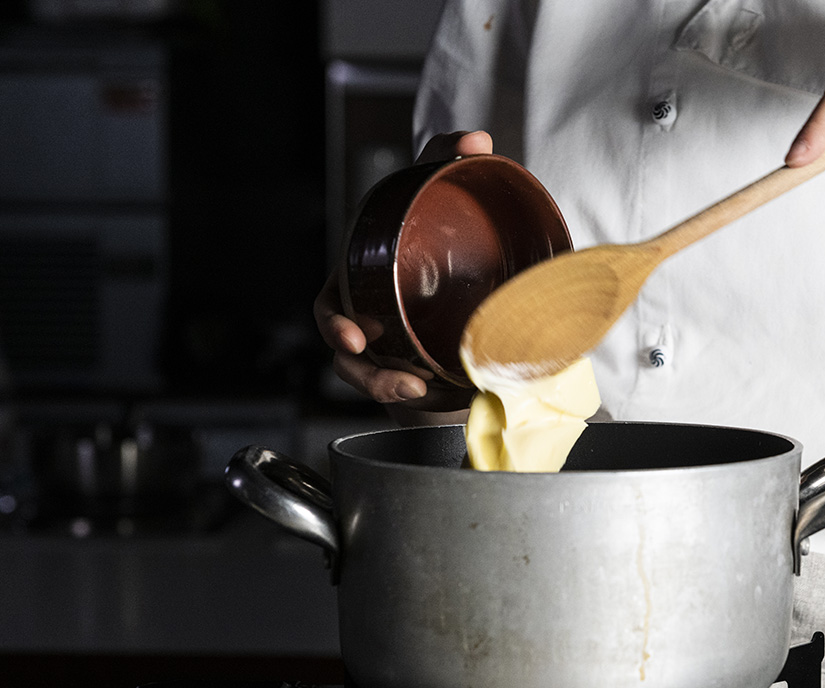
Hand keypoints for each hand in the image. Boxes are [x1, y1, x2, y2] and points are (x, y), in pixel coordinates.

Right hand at [314, 130, 493, 406]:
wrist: (462, 282)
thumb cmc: (435, 240)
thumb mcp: (439, 199)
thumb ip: (448, 161)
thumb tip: (474, 140)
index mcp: (364, 282)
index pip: (333, 305)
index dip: (335, 324)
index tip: (352, 338)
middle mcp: (371, 318)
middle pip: (353, 356)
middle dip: (366, 372)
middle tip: (399, 378)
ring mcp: (394, 347)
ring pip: (378, 379)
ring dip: (392, 388)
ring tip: (419, 389)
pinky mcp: (421, 368)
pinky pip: (414, 390)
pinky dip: (427, 394)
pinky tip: (445, 394)